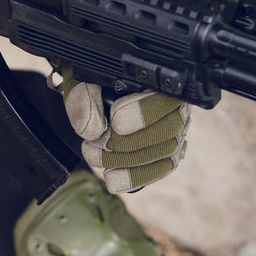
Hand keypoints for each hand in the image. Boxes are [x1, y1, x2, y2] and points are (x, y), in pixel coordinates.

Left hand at [56, 68, 190, 192]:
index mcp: (158, 75)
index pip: (167, 96)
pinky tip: (113, 179)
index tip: (115, 121)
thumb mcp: (78, 78)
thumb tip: (92, 129)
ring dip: (127, 163)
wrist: (91, 89)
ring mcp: (176, 127)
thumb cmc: (89, 78)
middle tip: (93, 145)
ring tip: (94, 157)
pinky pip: (162, 167)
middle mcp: (175, 101)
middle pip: (170, 129)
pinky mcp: (168, 149)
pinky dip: (137, 176)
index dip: (143, 112)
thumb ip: (82, 96)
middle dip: (128, 144)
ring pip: (167, 153)